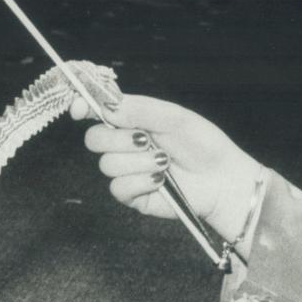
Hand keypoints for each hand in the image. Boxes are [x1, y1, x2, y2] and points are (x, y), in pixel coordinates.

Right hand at [73, 94, 262, 238]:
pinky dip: (140, 181)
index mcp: (133, 120)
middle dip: (118, 139)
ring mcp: (127, 171)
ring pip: (107, 164)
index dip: (83, 107)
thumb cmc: (203, 145)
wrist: (222, 181)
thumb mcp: (174, 118)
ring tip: (165, 162)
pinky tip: (161, 180)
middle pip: (94, 139)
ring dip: (138, 162)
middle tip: (146, 140)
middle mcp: (126, 145)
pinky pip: (118, 188)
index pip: (97, 111)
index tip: (80, 109)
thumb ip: (140, 109)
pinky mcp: (132, 195)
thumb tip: (107, 106)